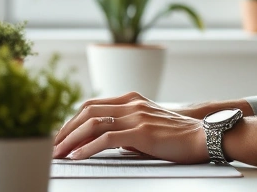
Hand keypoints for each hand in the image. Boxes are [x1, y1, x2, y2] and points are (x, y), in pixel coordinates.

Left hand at [52, 92, 208, 163]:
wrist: (204, 136)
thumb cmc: (178, 136)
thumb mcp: (148, 127)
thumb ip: (128, 130)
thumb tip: (108, 142)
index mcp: (131, 99)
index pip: (92, 106)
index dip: (72, 121)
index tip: (60, 137)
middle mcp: (131, 103)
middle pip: (87, 112)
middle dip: (65, 130)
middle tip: (52, 146)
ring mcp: (136, 116)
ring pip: (93, 123)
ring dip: (71, 139)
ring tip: (58, 154)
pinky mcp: (142, 132)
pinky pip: (107, 138)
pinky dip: (87, 148)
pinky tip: (77, 157)